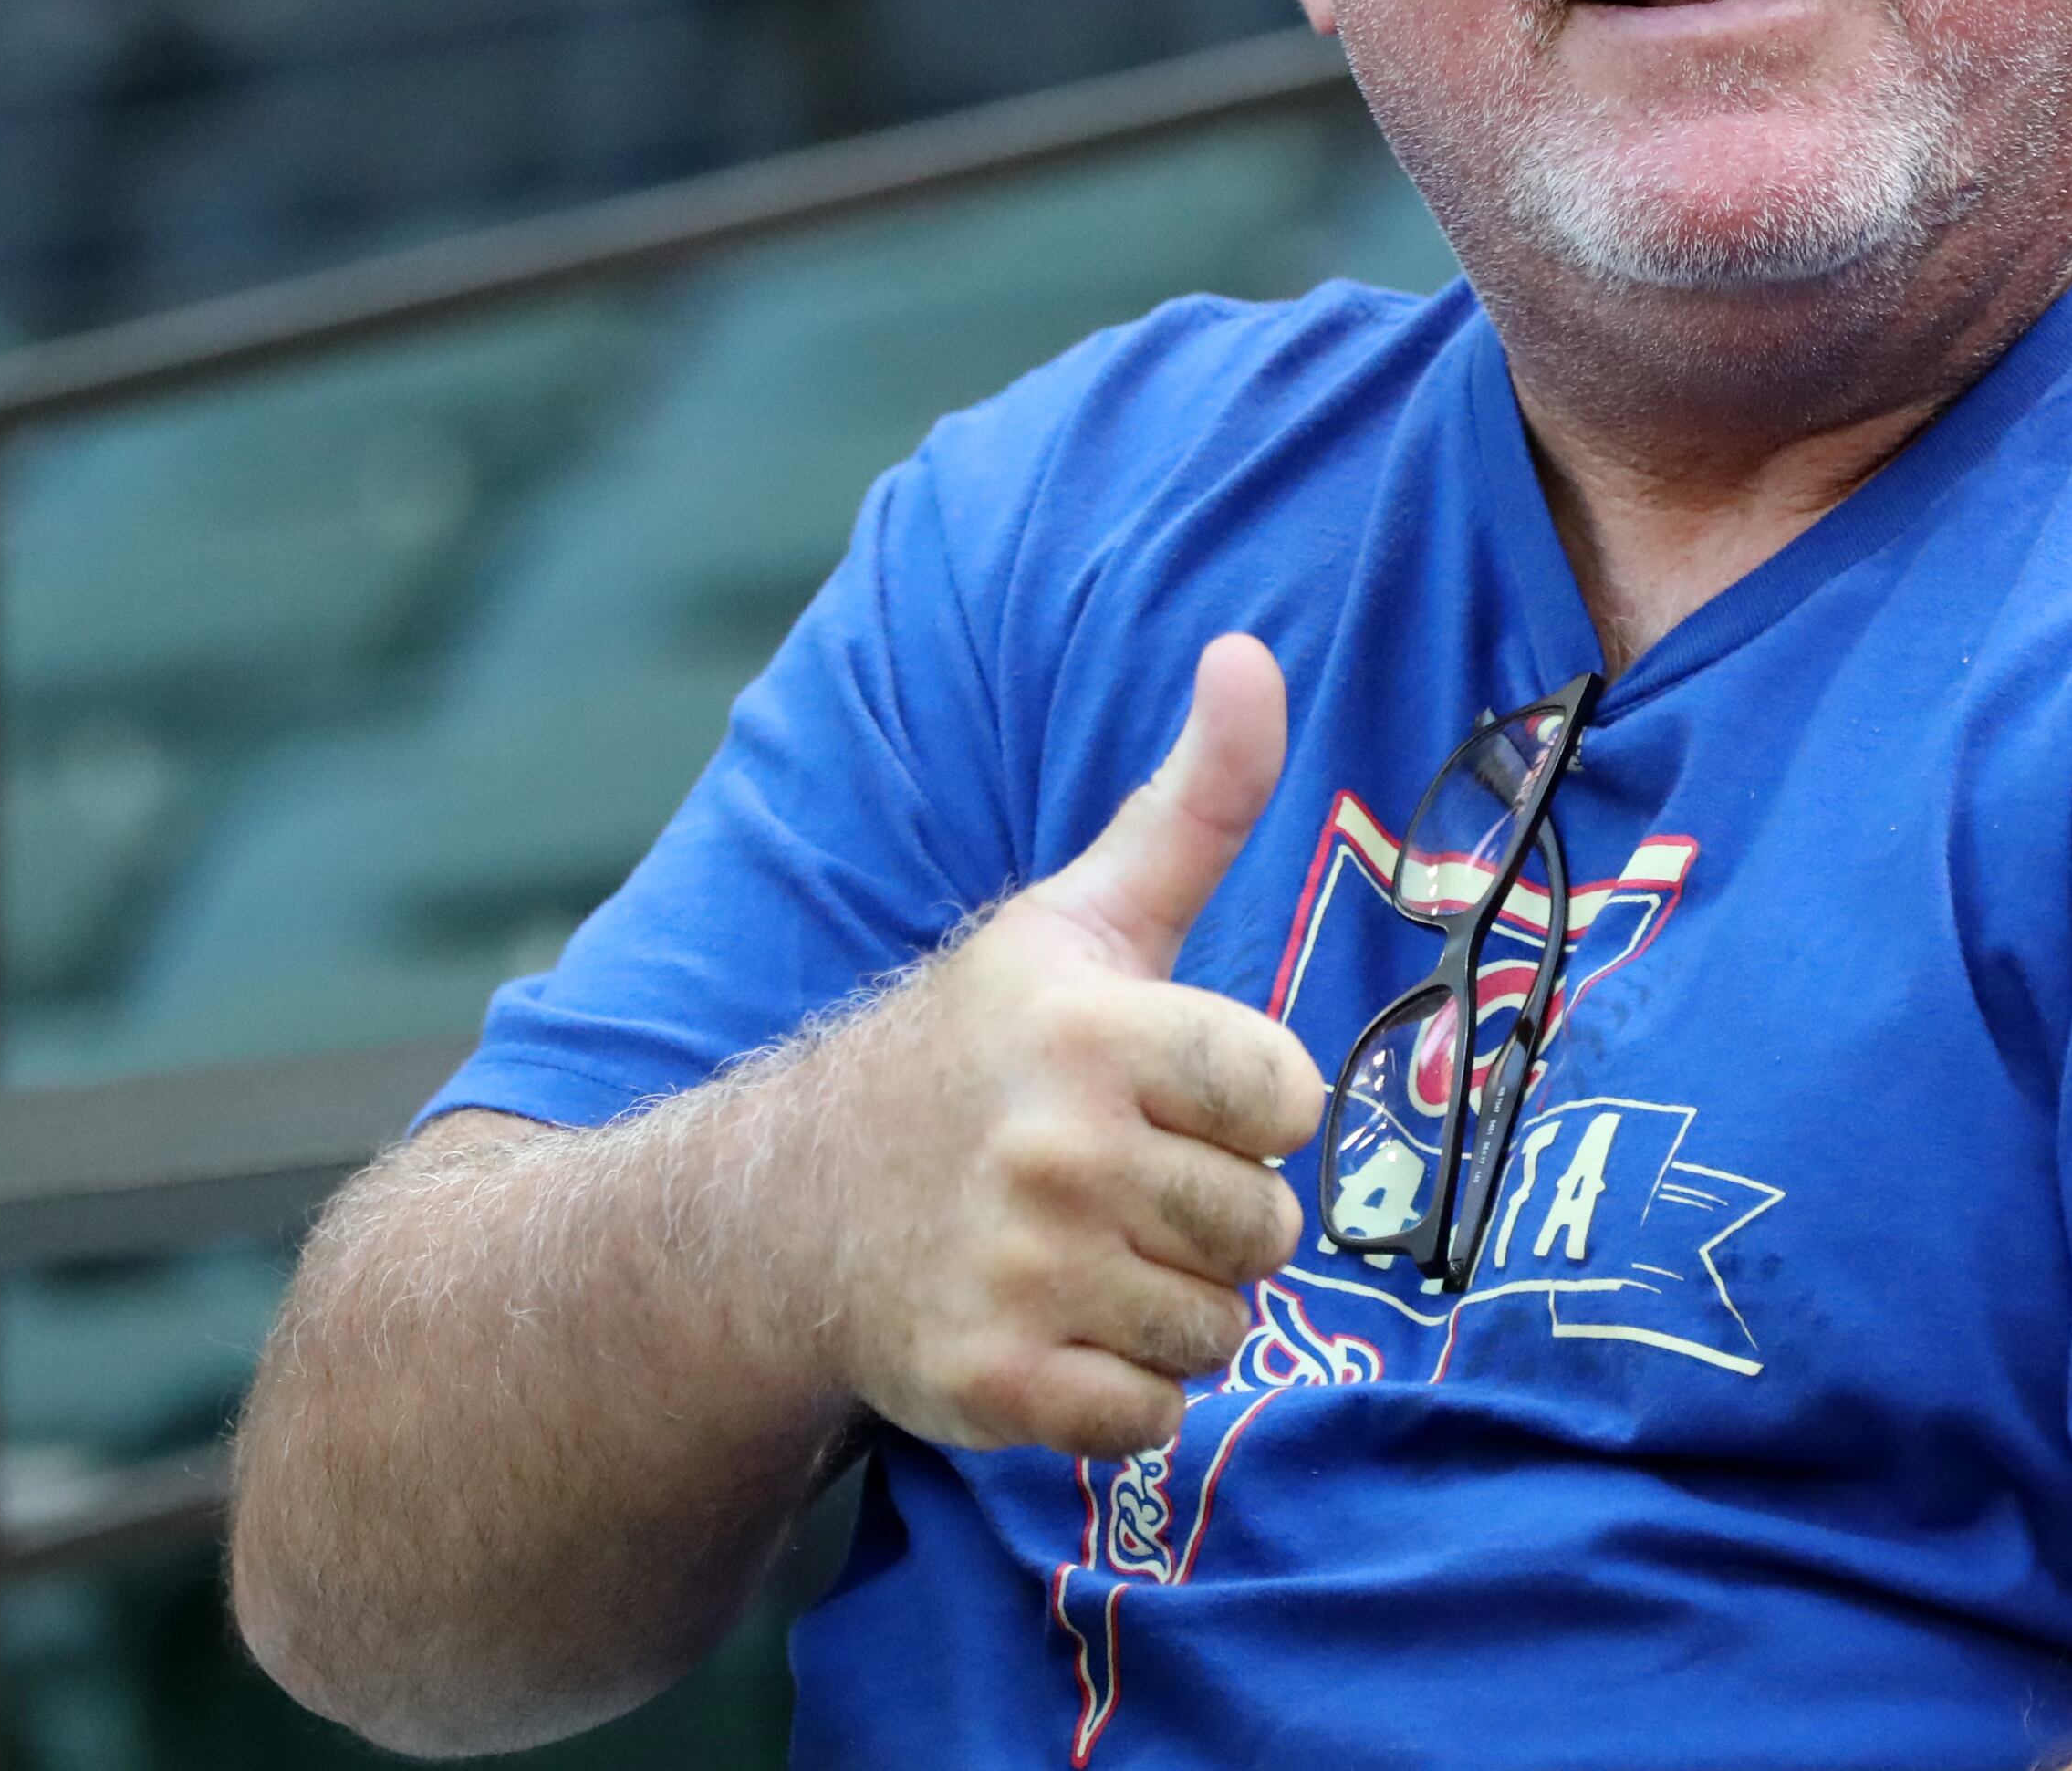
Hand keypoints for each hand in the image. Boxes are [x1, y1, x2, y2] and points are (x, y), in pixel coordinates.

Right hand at [774, 633, 1324, 1460]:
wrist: (787, 1208)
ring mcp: (1016, 1273)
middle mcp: (1051, 1150)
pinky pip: (1149, 1416)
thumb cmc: (975, 1049)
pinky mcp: (990, 1385)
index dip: (1250, 1103)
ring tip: (1084, 1251)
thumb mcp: (1083, 915)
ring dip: (1171, 1305)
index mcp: (1090, 1028)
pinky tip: (1054, 1328)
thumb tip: (1249, 654)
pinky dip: (1120, 1392)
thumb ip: (1193, 801)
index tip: (1175, 1092)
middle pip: (1265, 1226)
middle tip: (1119, 1182)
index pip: (1284, 1095)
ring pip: (1216, 1328)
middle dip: (1216, 1215)